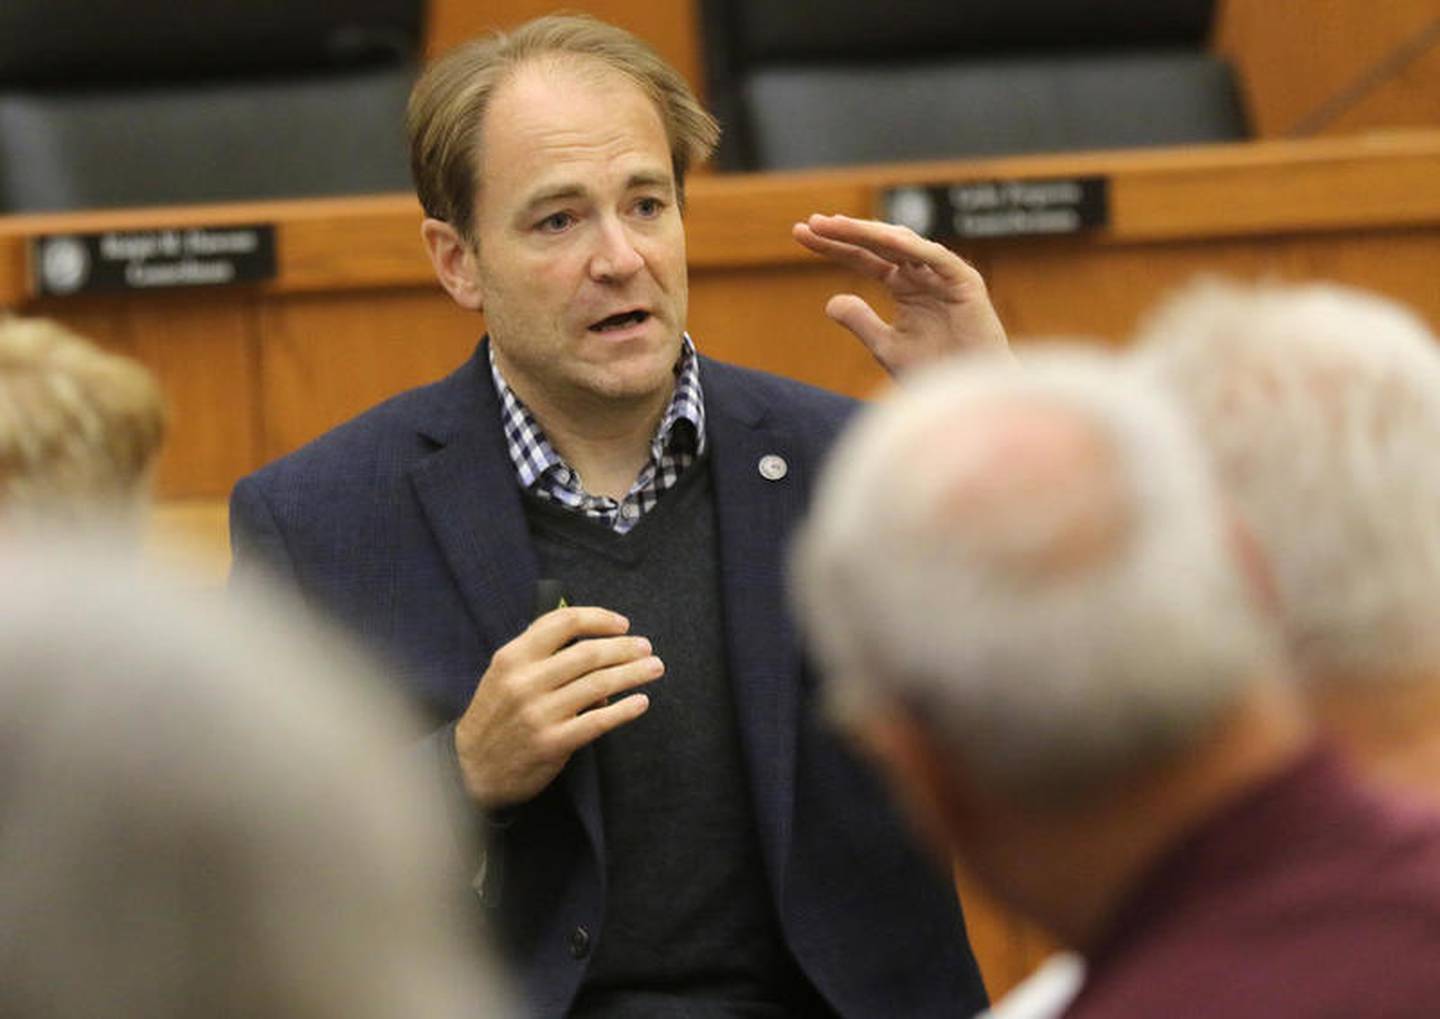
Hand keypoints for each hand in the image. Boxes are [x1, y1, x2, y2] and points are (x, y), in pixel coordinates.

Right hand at [454, 606, 662, 809]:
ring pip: (599, 684)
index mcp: (513, 657)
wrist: (470, 769)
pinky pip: (598, 721)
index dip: (598, 619)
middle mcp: (525, 681)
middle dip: (625, 648)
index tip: (621, 624)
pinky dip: (625, 710)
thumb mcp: (505, 677)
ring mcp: (539, 713)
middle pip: (588, 653)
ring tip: (654, 668)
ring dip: (633, 673)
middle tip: (646, 647)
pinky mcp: (553, 742)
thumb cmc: (495, 717)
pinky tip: (641, 702)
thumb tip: (593, 653)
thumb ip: (542, 658)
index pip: (562, 622)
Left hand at [792, 213, 1010, 375]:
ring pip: (903, 243)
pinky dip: (912, 247)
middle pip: (877, 244)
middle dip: (845, 232)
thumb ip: (860, 321)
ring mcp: (942, 274)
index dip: (833, 245)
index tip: (799, 233)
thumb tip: (830, 302)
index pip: (862, 257)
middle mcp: (921, 273)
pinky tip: (883, 238)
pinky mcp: (964, 282)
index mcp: (903, 285)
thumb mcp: (885, 346)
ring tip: (836, 225)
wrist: (968, 394)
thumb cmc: (932, 372)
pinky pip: (936, 258)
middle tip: (811, 222)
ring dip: (869, 232)